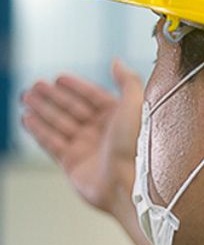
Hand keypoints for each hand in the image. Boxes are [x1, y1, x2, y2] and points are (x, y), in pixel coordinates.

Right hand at [21, 60, 143, 216]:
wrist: (128, 183)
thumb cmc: (137, 146)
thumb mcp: (136, 105)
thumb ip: (127, 81)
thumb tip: (116, 61)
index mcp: (119, 118)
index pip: (93, 97)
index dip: (76, 87)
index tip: (59, 77)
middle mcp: (102, 132)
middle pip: (72, 109)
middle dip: (53, 96)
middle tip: (35, 85)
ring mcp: (87, 148)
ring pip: (59, 123)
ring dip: (42, 110)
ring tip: (26, 96)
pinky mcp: (72, 163)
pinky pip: (51, 142)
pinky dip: (38, 130)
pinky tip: (27, 118)